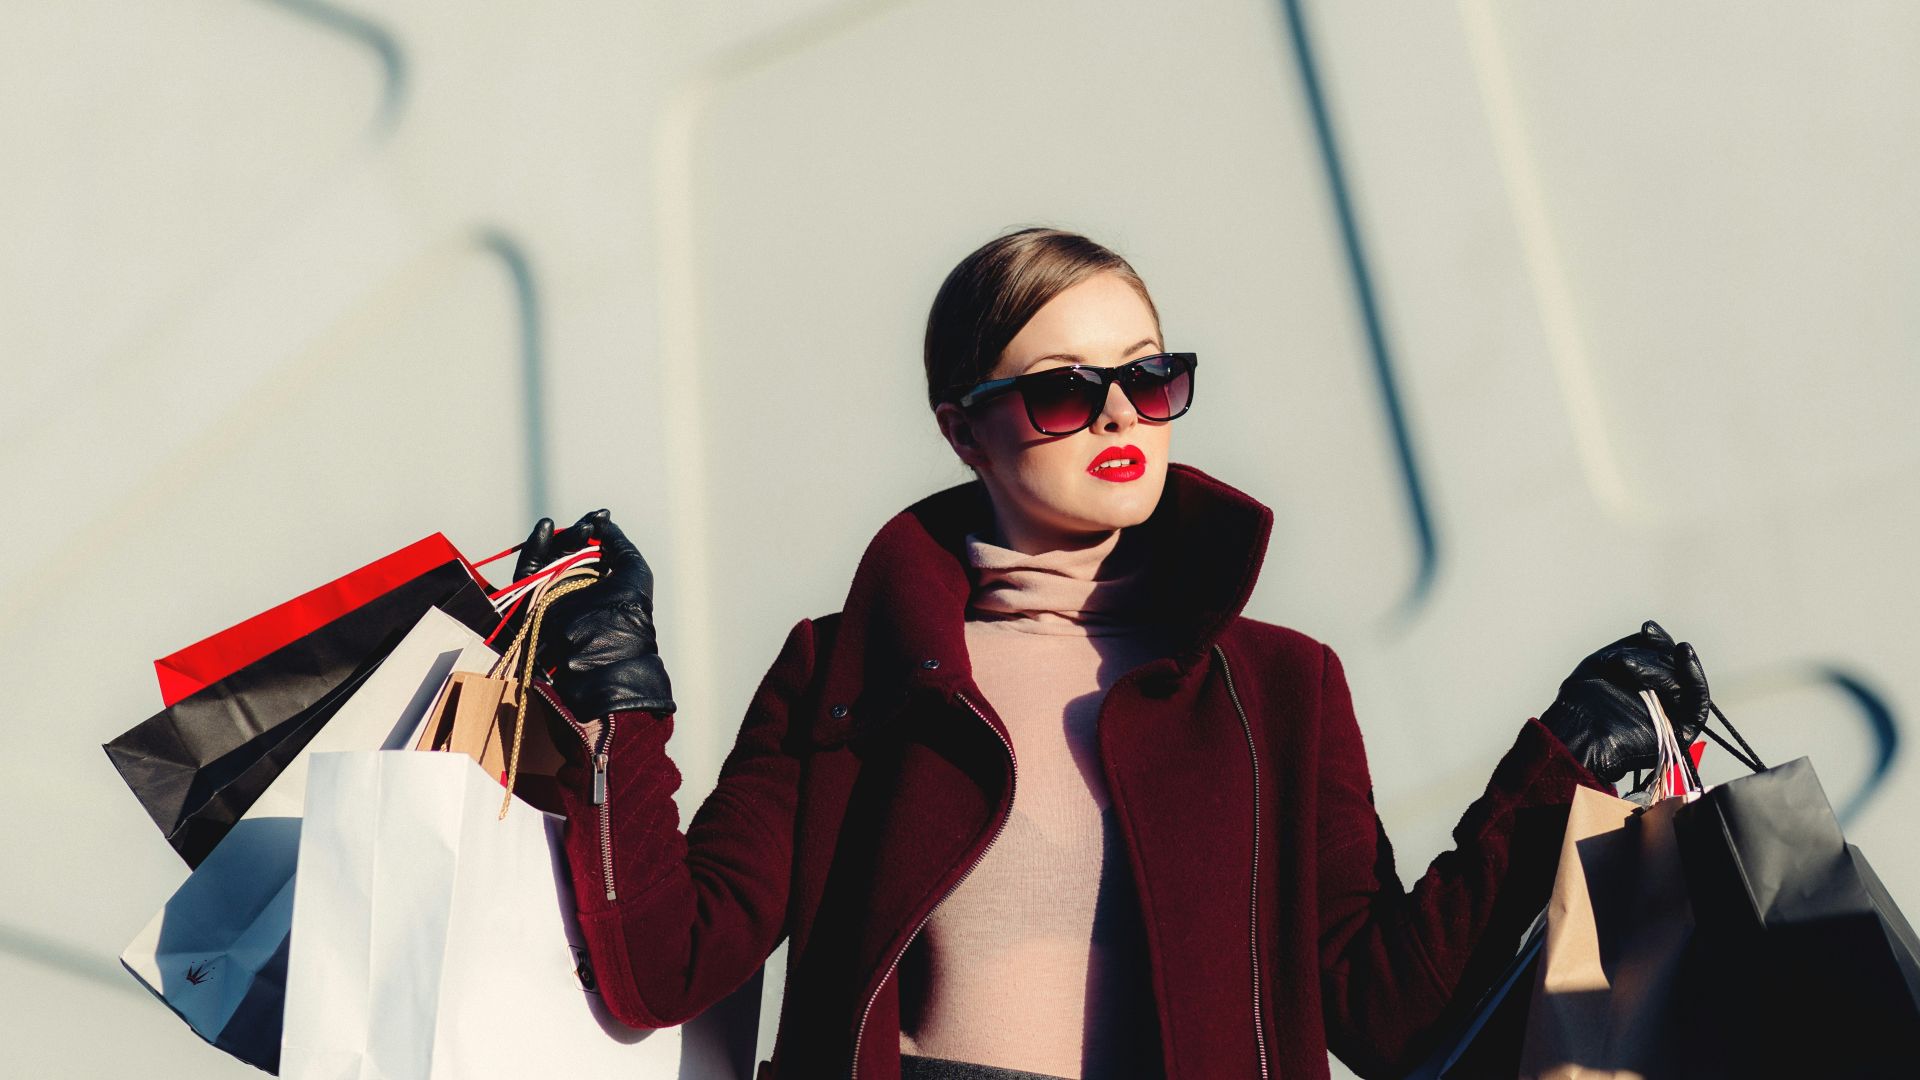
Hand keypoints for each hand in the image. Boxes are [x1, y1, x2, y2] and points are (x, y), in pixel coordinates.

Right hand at [513, 510, 675, 720]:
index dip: (593, 530)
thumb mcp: (633, 570)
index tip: (601, 516)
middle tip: (590, 525)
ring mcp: (552, 595)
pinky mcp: (531, 602)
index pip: (589, 550)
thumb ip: (618, 543)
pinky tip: (546, 528)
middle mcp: (574, 589)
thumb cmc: (629, 611)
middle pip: (567, 551)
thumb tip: (604, 523)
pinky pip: (527, 572)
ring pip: (548, 558)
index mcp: (599, 584)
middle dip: (578, 533)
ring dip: (561, 538)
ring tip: (580, 529)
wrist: (607, 650)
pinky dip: (534, 549)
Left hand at [1538, 619, 1710, 784]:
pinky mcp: (1683, 732)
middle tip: (1625, 662)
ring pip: (1684, 682)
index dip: (1659, 642)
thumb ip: (1631, 648)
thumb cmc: (1582, 703)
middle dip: (1654, 657)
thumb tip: (1652, 630)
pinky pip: (1698, 704)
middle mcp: (1662, 701)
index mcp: (1644, 687)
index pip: (1663, 659)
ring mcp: (1673, 716)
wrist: (1576, 737)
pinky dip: (1695, 678)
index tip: (1648, 629)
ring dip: (1662, 668)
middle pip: (1674, 668)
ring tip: (1629, 668)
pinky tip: (1684, 654)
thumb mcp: (1603, 664)